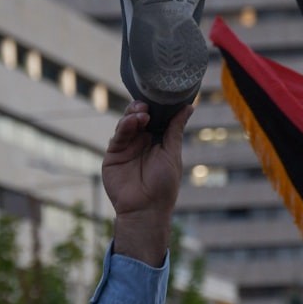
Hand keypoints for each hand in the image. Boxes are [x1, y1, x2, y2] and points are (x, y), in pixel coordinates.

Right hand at [102, 101, 192, 265]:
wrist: (146, 208)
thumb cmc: (164, 185)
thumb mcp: (172, 153)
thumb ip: (175, 130)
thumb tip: (189, 107)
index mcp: (157, 140)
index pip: (155, 117)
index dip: (156, 106)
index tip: (161, 95)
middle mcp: (140, 141)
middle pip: (138, 116)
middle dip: (142, 108)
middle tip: (148, 105)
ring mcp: (126, 146)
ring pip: (126, 123)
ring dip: (134, 115)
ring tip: (143, 114)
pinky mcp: (113, 154)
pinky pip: (118, 136)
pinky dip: (125, 126)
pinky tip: (134, 122)